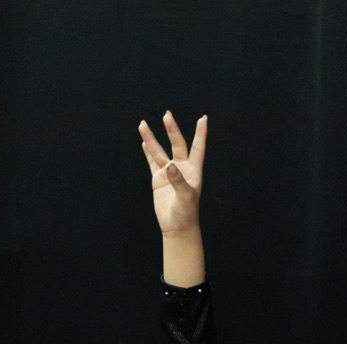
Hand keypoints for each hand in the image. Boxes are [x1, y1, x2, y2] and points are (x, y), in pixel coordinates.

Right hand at [139, 110, 206, 236]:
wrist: (176, 225)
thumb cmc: (186, 212)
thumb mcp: (186, 197)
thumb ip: (179, 181)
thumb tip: (169, 167)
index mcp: (193, 169)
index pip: (198, 147)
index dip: (200, 133)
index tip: (203, 118)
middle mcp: (181, 167)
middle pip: (176, 144)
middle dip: (171, 129)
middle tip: (166, 115)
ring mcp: (168, 172)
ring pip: (159, 151)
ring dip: (151, 139)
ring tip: (143, 125)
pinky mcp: (158, 179)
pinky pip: (152, 162)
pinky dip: (147, 152)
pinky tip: (144, 142)